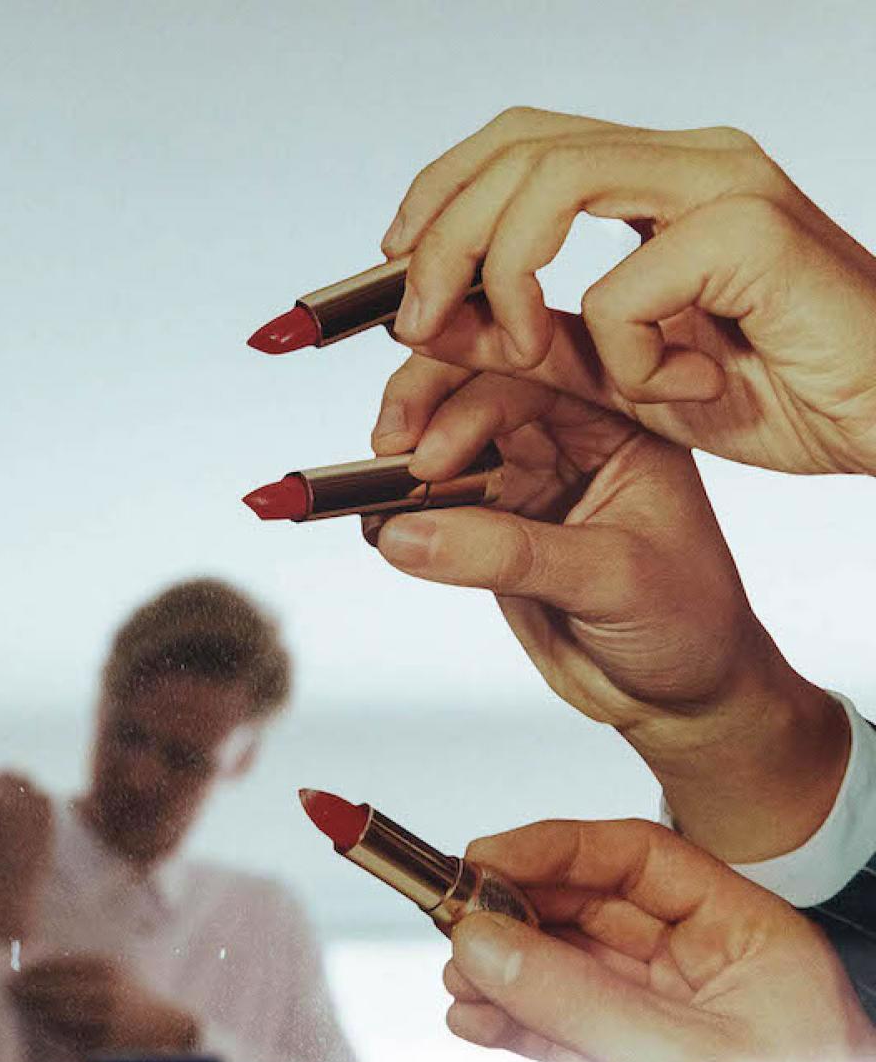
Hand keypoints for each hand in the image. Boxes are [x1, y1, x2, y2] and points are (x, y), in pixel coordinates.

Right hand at [0, 771, 52, 938]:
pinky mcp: (45, 818)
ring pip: (27, 780)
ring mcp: (27, 808)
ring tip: (22, 798)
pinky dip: (40, 798)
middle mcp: (4, 800)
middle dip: (5, 779)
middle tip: (9, 788)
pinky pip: (45, 796)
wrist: (8, 894)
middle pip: (6, 772)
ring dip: (24, 784)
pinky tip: (36, 809)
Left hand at [11, 955, 196, 1054]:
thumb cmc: (128, 992)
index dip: (35, 970)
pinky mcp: (104, 1040)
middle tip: (7, 988)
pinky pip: (69, 1033)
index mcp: (107, 968)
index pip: (61, 966)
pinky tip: (37, 1022)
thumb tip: (37, 968)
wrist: (162, 1023)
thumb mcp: (111, 971)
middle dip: (29, 989)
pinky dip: (49, 1027)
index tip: (16, 972)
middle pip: (56, 989)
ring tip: (18, 1005)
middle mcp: (106, 990)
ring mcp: (105, 1016)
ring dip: (34, 1008)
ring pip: (59, 1012)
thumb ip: (80, 968)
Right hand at [367, 354, 845, 860]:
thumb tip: (404, 532)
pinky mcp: (488, 520)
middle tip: (387, 452)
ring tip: (373, 500)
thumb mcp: (611, 580)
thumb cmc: (688, 625)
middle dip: (422, 409)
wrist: (680, 696)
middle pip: (476, 384)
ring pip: (443, 437)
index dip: (472, 388)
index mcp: (622, 415)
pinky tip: (380, 528)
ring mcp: (526, 474)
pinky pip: (429, 500)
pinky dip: (397, 509)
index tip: (427, 448)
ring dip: (402, 463)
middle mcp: (570, 431)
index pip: (536, 365)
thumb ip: (508, 553)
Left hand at [379, 106, 875, 476]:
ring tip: (526, 353)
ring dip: (505, 275)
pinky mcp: (756, 231)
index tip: (392, 258)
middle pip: (521, 145)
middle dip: (441, 234)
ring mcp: (727, 183)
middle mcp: (691, 160)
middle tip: (416, 321)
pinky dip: (626, 355)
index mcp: (658, 179)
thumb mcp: (613, 374)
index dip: (440, 187)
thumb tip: (424, 318)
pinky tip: (679, 390)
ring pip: (553, 180)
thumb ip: (524, 340)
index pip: (522, 138)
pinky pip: (628, 284)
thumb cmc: (774, 392)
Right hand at [442, 819, 875, 1061]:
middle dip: (515, 914)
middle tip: (456, 919)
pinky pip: (562, 1028)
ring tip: (459, 979)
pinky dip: (512, 1021)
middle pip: (589, 910)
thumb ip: (581, 999)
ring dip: (503, 971)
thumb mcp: (684, 1052)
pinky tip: (477, 1017)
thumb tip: (487, 943)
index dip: (555, 849)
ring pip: (567, 971)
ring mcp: (668, 1022)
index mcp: (750, 941)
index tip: (486, 856)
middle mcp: (706, 973)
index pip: (639, 859)